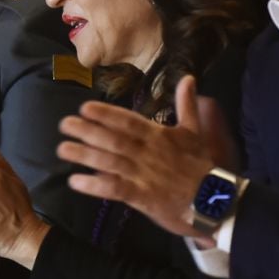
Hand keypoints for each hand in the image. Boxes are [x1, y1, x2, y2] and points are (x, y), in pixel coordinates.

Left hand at [57, 75, 223, 238]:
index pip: (127, 121)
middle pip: (113, 139)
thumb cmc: (202, 166)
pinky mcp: (142, 197)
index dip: (105, 114)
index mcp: (158, 136)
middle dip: (87, 131)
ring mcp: (143, 175)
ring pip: (109, 162)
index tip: (84, 107)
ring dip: (84, 155)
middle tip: (64, 124)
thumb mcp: (195, 132)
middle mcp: (147, 153)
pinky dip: (94, 185)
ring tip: (62, 149)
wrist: (215, 201)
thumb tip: (188, 77)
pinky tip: (75, 181)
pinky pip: (115, 189)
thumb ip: (187, 104)